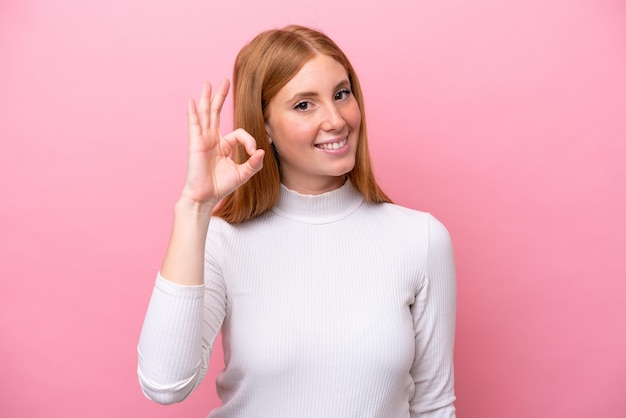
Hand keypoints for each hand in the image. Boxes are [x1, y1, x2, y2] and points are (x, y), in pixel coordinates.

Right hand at [181, 80, 263, 206]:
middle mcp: (213, 140)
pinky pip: (194, 125)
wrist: (206, 197)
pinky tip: (191, 101)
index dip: (250, 140)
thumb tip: (262, 150)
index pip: (240, 133)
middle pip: (216, 113)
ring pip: (206, 114)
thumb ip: (254, 163)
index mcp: (224, 146)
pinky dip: (192, 112)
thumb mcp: (243, 174)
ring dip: (207, 98)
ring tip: (207, 83)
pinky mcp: (196, 144)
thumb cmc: (222, 186)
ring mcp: (203, 140)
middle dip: (221, 96)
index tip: (254, 152)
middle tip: (225, 80)